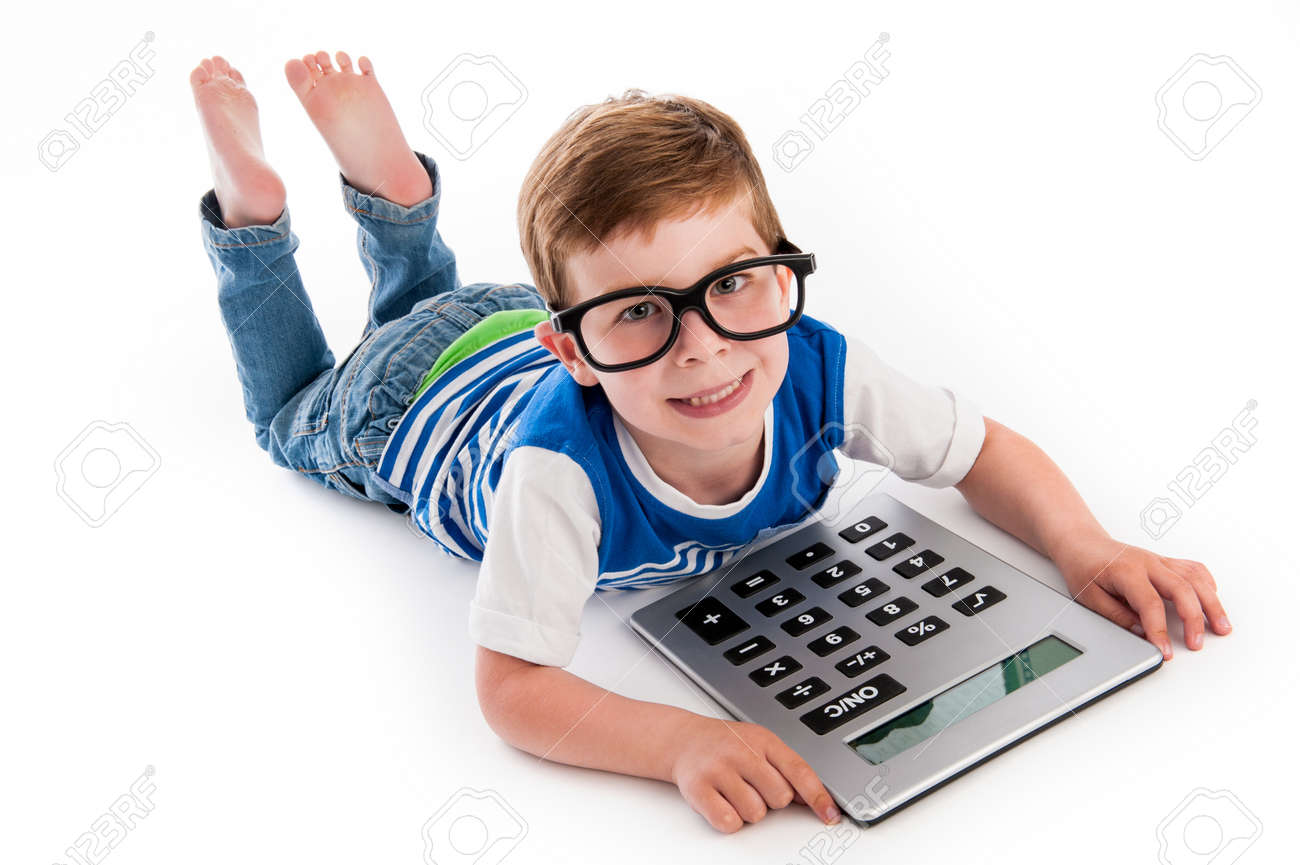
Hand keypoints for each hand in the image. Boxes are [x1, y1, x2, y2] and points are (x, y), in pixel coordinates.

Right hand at [668, 713, 840, 832]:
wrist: (684, 739)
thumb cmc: (727, 744)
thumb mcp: (761, 743)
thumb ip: (787, 767)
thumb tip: (815, 799)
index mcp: (763, 741)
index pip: (799, 771)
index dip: (818, 797)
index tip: (830, 816)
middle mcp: (742, 752)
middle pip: (780, 798)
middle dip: (771, 800)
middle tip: (754, 786)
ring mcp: (719, 770)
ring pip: (755, 814)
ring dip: (748, 810)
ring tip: (735, 791)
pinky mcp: (699, 789)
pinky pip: (729, 822)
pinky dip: (729, 820)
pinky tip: (723, 802)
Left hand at [1054, 533, 1231, 659]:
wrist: (1082, 543)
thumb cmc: (1084, 567)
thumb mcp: (1089, 597)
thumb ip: (1116, 615)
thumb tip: (1140, 633)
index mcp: (1127, 571)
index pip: (1150, 604)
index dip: (1159, 631)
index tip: (1165, 651)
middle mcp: (1147, 563)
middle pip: (1182, 589)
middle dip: (1193, 619)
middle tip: (1195, 644)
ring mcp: (1159, 561)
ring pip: (1194, 578)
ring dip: (1211, 603)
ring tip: (1222, 627)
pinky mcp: (1165, 562)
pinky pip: (1193, 569)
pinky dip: (1206, 585)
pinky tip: (1212, 599)